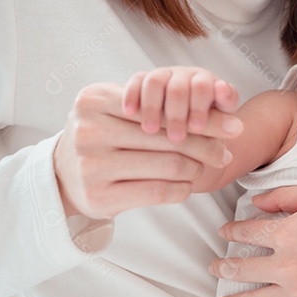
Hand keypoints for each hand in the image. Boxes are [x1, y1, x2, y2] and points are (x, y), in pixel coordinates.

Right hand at [53, 78, 241, 219]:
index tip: (233, 126)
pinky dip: (181, 189)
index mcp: (95, 100)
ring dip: (195, 168)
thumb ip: (160, 107)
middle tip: (226, 152)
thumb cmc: (104, 136)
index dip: (205, 118)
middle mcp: (89, 130)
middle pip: (169, 137)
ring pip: (167, 165)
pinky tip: (187, 185)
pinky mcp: (99, 197)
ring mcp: (91, 165)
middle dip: (206, 145)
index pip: (163, 108)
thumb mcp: (120, 111)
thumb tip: (225, 116)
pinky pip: (157, 191)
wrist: (63, 174)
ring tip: (204, 168)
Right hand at [121, 66, 239, 141]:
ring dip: (153, 106)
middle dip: (177, 113)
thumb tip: (237, 127)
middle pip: (178, 87)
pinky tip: (130, 112)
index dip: (200, 107)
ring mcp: (162, 75)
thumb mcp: (217, 125)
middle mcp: (184, 75)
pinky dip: (132, 95)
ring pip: (155, 82)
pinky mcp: (141, 81)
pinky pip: (135, 81)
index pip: (203, 87)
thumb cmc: (204, 126)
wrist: (185, 119)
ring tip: (150, 130)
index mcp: (206, 82)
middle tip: (175, 137)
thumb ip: (224, 124)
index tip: (197, 128)